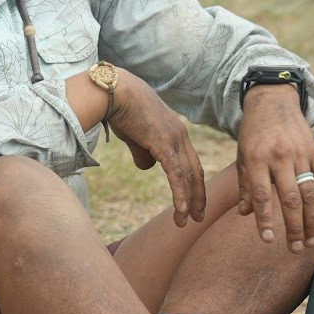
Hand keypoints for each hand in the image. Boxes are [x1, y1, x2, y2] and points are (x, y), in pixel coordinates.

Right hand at [105, 69, 205, 226]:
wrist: (115, 92)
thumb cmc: (121, 109)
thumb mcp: (135, 135)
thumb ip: (143, 151)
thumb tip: (147, 167)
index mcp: (176, 132)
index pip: (189, 162)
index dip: (192, 183)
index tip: (193, 202)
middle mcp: (180, 135)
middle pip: (195, 171)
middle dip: (198, 196)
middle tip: (198, 217)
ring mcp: (175, 139)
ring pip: (188, 175)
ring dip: (188, 201)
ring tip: (186, 221)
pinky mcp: (164, 143)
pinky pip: (176, 174)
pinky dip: (180, 194)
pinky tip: (182, 210)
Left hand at [236, 84, 313, 251]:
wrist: (272, 101)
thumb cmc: (253, 134)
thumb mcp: (242, 156)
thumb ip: (245, 185)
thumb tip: (245, 214)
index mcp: (256, 160)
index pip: (261, 195)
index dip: (264, 219)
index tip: (268, 241)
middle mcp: (279, 158)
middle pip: (289, 199)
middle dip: (293, 227)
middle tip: (295, 249)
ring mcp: (299, 154)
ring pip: (308, 193)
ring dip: (311, 220)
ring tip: (311, 241)